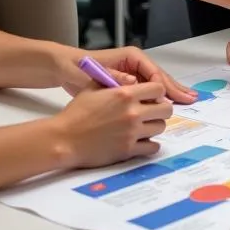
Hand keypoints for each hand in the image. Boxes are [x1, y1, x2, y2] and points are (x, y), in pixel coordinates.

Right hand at [53, 81, 173, 167]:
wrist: (63, 139)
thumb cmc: (75, 113)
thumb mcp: (93, 88)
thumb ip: (115, 81)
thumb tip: (131, 79)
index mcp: (125, 94)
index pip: (159, 88)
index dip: (157, 92)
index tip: (152, 97)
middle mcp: (133, 112)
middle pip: (166, 109)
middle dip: (161, 109)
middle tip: (152, 112)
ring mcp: (132, 132)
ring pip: (161, 127)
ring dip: (154, 126)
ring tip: (144, 126)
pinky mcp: (128, 150)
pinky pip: (153, 147)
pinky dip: (150, 144)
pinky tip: (141, 141)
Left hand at [61, 47, 196, 103]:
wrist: (64, 67)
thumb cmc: (77, 68)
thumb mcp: (93, 73)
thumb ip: (112, 78)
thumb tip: (132, 83)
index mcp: (131, 57)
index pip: (153, 72)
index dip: (161, 87)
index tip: (168, 100)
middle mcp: (136, 63)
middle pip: (160, 76)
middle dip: (175, 88)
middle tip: (191, 98)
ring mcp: (135, 72)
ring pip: (158, 83)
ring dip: (172, 92)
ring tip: (189, 99)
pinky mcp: (131, 81)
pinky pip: (150, 90)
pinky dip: (161, 97)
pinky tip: (170, 103)